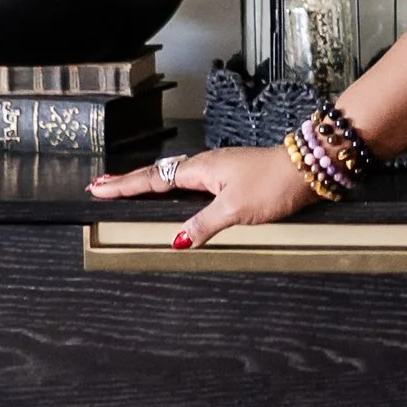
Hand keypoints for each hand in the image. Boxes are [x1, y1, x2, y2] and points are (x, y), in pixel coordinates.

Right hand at [87, 142, 309, 250]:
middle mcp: (206, 166)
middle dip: (128, 181)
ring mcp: (220, 169)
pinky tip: (174, 193)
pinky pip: (192, 182)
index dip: (124, 186)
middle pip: (159, 174)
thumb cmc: (273, 184)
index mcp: (201, 170)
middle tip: (101, 185)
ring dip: (149, 183)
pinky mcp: (233, 176)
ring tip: (126, 188)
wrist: (309, 167)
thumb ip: (203, 224)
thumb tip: (174, 240)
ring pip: (175, 177)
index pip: (153, 179)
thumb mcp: (236, 209)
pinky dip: (173, 187)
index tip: (98, 188)